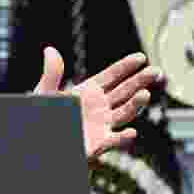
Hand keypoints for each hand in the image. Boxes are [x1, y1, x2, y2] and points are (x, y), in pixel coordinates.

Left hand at [33, 47, 156, 162]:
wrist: (38, 141)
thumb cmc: (39, 115)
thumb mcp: (44, 93)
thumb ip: (51, 74)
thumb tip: (49, 50)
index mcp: (88, 91)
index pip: (112, 76)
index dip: (126, 67)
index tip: (141, 57)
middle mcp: (99, 106)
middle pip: (125, 91)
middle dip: (140, 81)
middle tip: (155, 71)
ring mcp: (101, 124)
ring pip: (124, 113)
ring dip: (136, 105)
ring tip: (145, 95)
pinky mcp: (98, 144)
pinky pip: (114, 141)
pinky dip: (123, 138)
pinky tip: (131, 133)